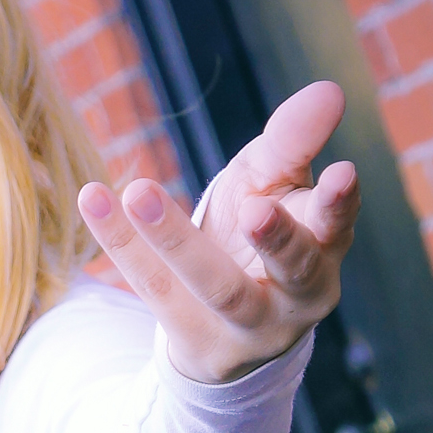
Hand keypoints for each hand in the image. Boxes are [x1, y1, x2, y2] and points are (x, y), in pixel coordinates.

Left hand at [78, 81, 360, 383]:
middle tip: (253, 207)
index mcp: (326, 248)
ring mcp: (250, 326)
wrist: (227, 326)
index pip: (336, 224)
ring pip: (219, 288)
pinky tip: (93, 198)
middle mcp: (299, 296)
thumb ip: (294, 142)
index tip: (340, 172)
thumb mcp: (274, 183)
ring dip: (177, 240)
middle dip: (276, 237)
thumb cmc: (257, 233)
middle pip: (292, 267)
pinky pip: (155, 288)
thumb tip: (329, 90)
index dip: (339, 202)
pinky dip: (122, 243)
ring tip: (140, 191)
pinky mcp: (198, 342)